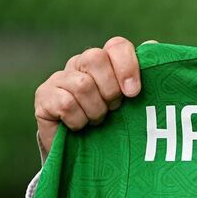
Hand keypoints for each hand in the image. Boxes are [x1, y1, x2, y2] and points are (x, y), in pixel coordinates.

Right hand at [34, 36, 140, 156]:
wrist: (83, 153)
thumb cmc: (114, 123)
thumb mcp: (134, 101)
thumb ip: (146, 73)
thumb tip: (152, 44)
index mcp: (106, 59)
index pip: (116, 45)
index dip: (127, 66)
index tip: (134, 93)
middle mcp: (80, 63)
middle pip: (95, 58)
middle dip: (110, 90)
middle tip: (114, 108)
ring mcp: (59, 78)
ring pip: (82, 84)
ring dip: (95, 110)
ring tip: (97, 120)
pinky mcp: (44, 96)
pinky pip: (66, 103)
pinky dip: (78, 120)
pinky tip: (80, 126)